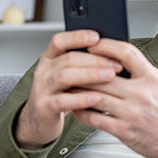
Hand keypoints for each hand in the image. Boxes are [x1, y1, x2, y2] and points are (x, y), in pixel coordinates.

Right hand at [14, 31, 122, 149]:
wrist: (41, 120)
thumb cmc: (61, 94)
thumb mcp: (68, 75)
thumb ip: (82, 64)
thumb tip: (111, 54)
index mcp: (49, 58)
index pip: (59, 41)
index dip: (77, 37)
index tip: (97, 37)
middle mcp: (43, 71)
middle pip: (68, 59)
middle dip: (95, 59)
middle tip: (116, 63)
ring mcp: (42, 89)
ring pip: (65, 77)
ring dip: (90, 75)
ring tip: (110, 76)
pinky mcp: (44, 107)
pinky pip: (63, 101)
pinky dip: (81, 98)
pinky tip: (96, 97)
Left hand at [72, 39, 157, 157]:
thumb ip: (140, 72)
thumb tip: (114, 59)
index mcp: (152, 78)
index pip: (126, 52)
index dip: (106, 45)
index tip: (92, 44)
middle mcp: (142, 93)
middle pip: (103, 75)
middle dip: (84, 69)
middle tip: (71, 65)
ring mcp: (131, 113)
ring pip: (95, 96)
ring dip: (78, 90)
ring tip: (70, 85)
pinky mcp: (124, 131)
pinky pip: (95, 118)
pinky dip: (82, 111)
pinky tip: (77, 107)